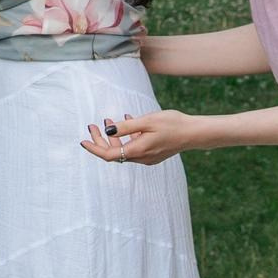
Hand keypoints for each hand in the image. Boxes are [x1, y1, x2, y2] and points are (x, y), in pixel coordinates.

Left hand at [81, 110, 196, 166]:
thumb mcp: (146, 121)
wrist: (194, 133)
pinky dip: (126, 137)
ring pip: (124, 150)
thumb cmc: (172, 124)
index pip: (109, 156)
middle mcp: (141, 158)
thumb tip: (108, 132)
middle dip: (101, 140)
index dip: (94, 148)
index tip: (83, 140)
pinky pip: (134, 147)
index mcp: (138, 151)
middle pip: (115, 153)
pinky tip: (126, 121)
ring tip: (108, 119)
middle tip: (93, 125)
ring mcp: (148, 157)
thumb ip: (126, 127)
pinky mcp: (153, 154)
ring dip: (114, 137)